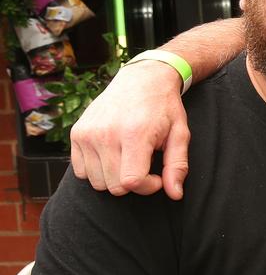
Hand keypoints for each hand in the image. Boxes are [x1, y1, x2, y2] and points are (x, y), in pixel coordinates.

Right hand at [70, 60, 190, 198]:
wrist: (141, 79)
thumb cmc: (164, 108)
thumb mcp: (180, 134)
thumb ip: (177, 166)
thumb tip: (175, 195)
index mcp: (134, 134)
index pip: (131, 182)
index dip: (147, 187)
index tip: (157, 177)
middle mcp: (106, 134)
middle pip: (114, 186)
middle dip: (134, 184)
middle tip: (145, 166)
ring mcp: (87, 134)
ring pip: (97, 182)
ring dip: (115, 178)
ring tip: (130, 159)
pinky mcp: (76, 133)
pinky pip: (81, 172)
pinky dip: (97, 171)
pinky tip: (113, 156)